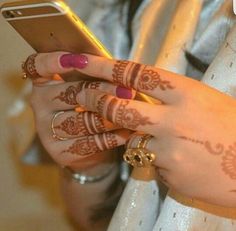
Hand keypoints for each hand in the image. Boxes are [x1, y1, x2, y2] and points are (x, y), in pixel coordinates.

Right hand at [29, 52, 133, 170]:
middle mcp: (41, 106)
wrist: (88, 146)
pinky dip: (111, 137)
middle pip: (69, 94)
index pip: (35, 67)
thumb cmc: (90, 108)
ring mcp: (47, 131)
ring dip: (110, 117)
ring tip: (132, 113)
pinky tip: (126, 132)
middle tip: (127, 92)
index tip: (80, 60)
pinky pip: (89, 144)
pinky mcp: (60, 152)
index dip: (53, 61)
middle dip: (101, 92)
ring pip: (81, 121)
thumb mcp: (88, 88)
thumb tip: (118, 69)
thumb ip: (94, 76)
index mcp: (44, 84)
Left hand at [50, 52, 235, 206]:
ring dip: (136, 140)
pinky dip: (156, 160)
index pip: (137, 75)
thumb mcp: (204, 101)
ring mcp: (169, 150)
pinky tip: (180, 161)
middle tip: (82, 95)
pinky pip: (150, 163)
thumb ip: (170, 98)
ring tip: (165, 143)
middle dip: (95, 101)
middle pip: (119, 108)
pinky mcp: (168, 173)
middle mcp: (173, 120)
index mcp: (187, 94)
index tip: (85, 62)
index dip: (106, 67)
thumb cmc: (232, 129)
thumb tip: (137, 93)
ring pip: (131, 142)